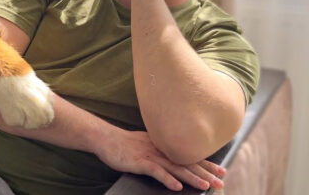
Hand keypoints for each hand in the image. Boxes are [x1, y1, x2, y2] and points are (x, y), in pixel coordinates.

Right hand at [94, 127, 224, 190]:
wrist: (104, 138)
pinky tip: (176, 186)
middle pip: (186, 162)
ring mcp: (149, 155)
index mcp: (163, 145)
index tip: (221, 170)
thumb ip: (159, 151)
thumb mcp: (145, 144)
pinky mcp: (139, 161)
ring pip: (174, 167)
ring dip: (191, 177)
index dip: (206, 163)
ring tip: (205, 186)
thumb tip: (173, 162)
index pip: (188, 155)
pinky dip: (167, 178)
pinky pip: (155, 171)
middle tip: (220, 181)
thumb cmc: (123, 144)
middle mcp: (160, 149)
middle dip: (205, 173)